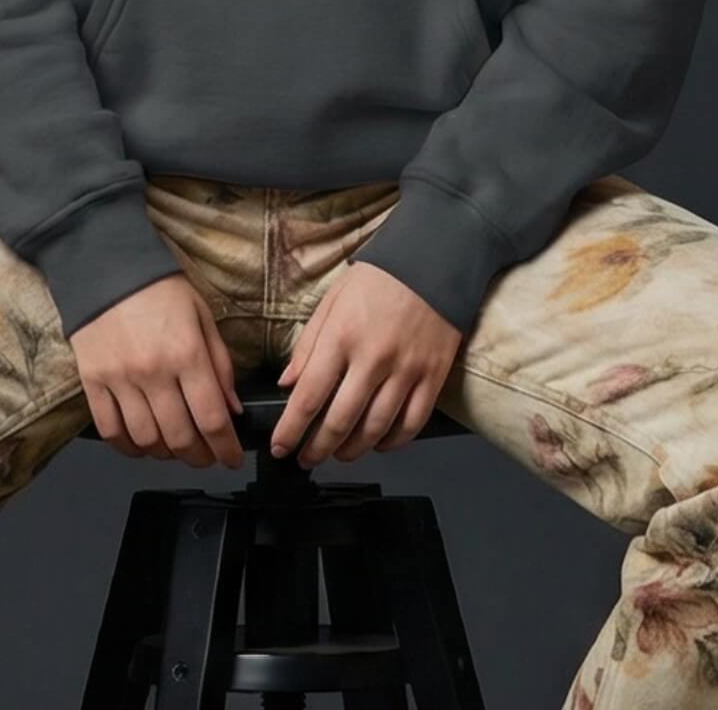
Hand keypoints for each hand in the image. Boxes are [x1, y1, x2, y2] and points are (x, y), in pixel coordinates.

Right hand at [70, 272, 246, 468]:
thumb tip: (232, 408)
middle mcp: (153, 372)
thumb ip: (220, 364)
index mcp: (186, 352)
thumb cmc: (159, 287)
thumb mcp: (202, 316)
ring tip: (176, 448)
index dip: (226, 448)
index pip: (212, 418)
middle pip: (179, 437)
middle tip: (207, 457)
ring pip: (146, 440)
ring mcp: (120, 380)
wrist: (105, 266)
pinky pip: (110, 431)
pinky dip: (128, 447)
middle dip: (199, 457)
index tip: (232, 457)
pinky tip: (141, 444)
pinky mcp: (93, 382)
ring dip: (165, 454)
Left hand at [271, 261, 460, 467]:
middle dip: (317, 449)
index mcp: (342, 335)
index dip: (291, 430)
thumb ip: (308, 343)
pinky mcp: (433, 376)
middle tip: (306, 459)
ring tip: (339, 454)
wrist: (436, 258)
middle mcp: (373, 357)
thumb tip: (288, 383)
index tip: (281, 446)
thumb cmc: (381, 277)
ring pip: (375, 429)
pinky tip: (378, 443)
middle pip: (340, 421)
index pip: (309, 396)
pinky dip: (392, 442)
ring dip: (352, 450)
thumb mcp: (333, 299)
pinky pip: (412, 423)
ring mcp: (406, 370)